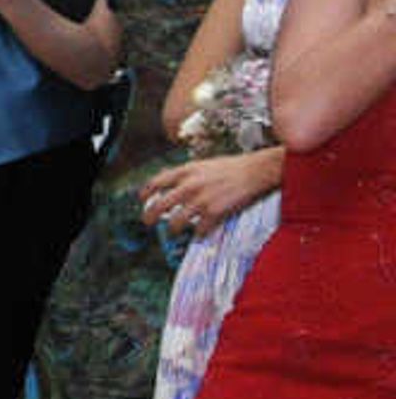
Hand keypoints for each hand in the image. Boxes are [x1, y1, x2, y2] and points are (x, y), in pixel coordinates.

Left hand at [140, 151, 276, 237]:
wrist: (256, 171)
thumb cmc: (231, 167)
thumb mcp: (203, 164)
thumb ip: (186, 174)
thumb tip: (168, 182)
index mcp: (186, 171)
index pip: (156, 182)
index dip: (145, 192)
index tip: (142, 199)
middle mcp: (190, 186)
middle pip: (160, 205)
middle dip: (149, 216)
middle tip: (147, 222)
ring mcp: (201, 200)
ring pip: (176, 222)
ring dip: (173, 229)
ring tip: (174, 230)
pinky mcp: (214, 212)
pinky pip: (199, 230)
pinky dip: (199, 234)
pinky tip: (200, 234)